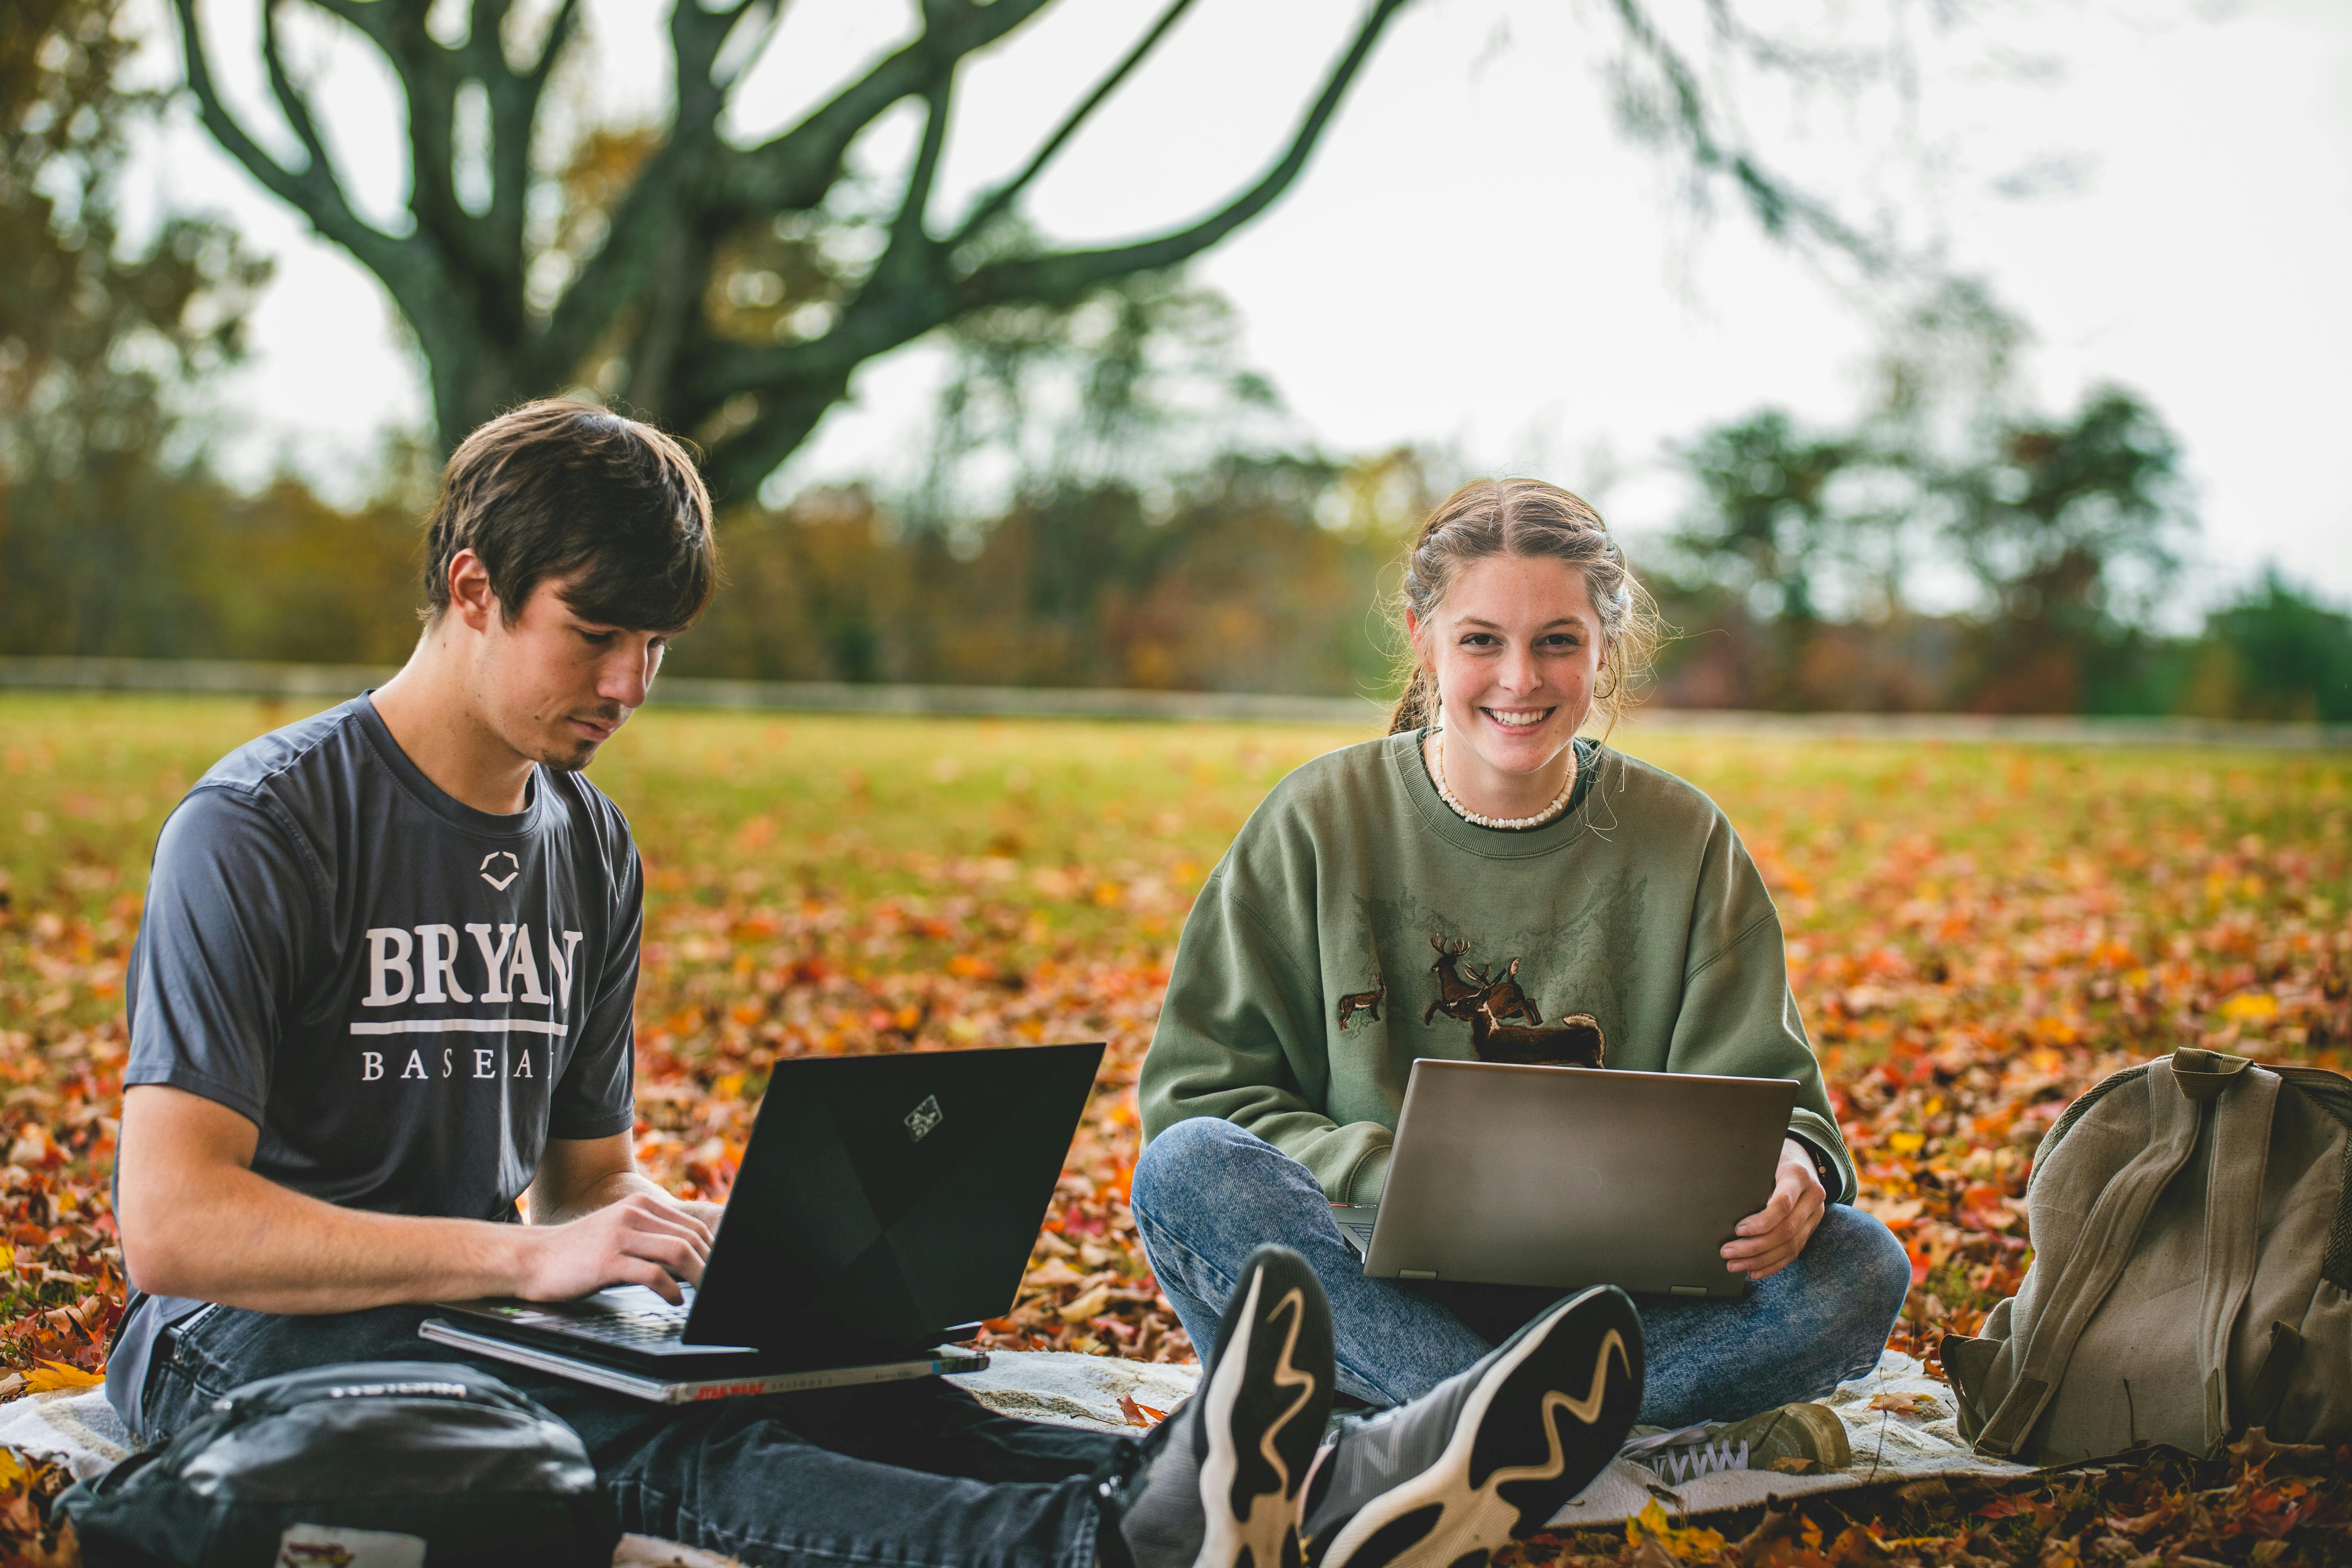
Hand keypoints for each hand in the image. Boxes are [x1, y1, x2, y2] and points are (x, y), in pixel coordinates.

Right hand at [515, 1192, 715, 1304]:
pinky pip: (653, 1274)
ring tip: (702, 1294)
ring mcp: (619, 1235)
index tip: (720, 1270)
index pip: (692, 1225)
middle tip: (716, 1287)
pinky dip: (671, 1290)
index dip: (713, 1250)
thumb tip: (692, 1259)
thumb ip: (651, 1238)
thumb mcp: (619, 1233)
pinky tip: (674, 1301)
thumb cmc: (578, 1253)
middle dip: (710, 1264)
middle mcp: (632, 1214)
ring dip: (698, 1276)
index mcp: (639, 1205)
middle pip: (690, 1237)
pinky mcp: (607, 1260)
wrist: (532, 1259)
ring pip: (678, 1251)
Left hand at [1720, 1138, 1824, 1281]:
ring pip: (1790, 1245)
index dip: (1761, 1221)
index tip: (1738, 1230)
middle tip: (1727, 1253)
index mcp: (1798, 1175)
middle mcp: (1812, 1196)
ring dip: (1760, 1260)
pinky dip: (1773, 1264)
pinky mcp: (1811, 1228)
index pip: (1782, 1204)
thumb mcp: (1764, 1159)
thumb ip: (1752, 1180)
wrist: (1801, 1159)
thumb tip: (1725, 1207)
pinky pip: (1795, 1252)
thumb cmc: (1773, 1158)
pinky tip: (1755, 1271)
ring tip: (1734, 1265)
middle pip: (1786, 1230)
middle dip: (1754, 1246)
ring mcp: (1815, 1214)